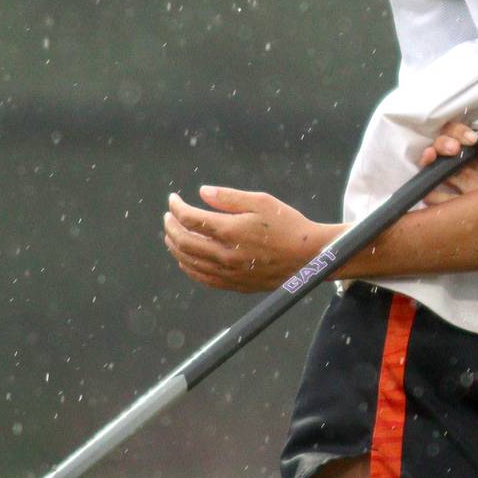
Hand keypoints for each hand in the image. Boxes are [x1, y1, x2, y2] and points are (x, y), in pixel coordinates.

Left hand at [162, 187, 340, 292]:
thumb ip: (229, 197)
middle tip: (169, 216)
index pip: (190, 218)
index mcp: (230, 230)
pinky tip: (184, 258)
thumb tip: (202, 192)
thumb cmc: (287, 224)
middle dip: (171, 226)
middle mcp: (224, 254)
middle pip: (183, 241)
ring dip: (174, 246)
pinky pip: (200, 277)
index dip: (177, 207)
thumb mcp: (262, 201)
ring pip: (188, 261)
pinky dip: (187, 266)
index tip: (173, 199)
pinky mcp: (233, 284)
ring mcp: (227, 272)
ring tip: (171, 235)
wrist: (308, 256)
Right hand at [420, 122, 477, 205]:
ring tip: (430, 160)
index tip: (470, 139)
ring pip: (435, 172)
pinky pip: (439, 201)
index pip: (458, 134)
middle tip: (453, 148)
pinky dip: (429, 195)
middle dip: (441, 144)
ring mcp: (462, 184)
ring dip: (428, 165)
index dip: (457, 132)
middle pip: (442, 150)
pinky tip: (428, 191)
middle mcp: (466, 165)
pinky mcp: (462, 204)